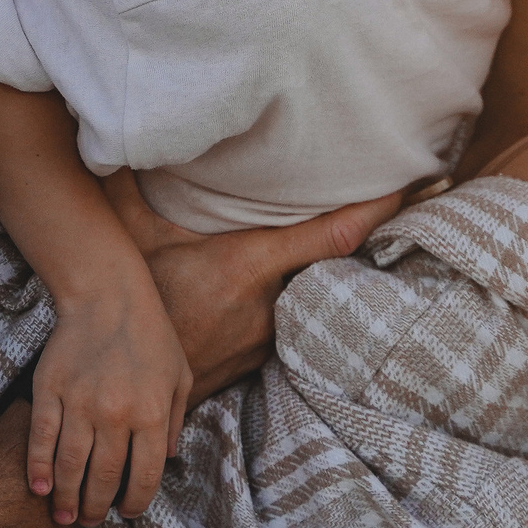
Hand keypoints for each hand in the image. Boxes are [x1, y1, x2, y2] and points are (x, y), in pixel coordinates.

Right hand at [28, 286, 191, 526]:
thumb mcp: (180, 375)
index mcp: (152, 414)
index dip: (134, 503)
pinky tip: (40, 488)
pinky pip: (42, 439)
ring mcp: (80, 403)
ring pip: (70, 466)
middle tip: (89, 520)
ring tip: (64, 516)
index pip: (144, 476)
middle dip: (96, 507)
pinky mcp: (51, 391)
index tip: (126, 512)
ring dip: (66, 498)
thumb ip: (177, 419)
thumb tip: (169, 459)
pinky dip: (39, 468)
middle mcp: (116, 415)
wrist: (108, 295)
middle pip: (104, 478)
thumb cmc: (151, 335)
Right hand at [103, 174, 402, 402]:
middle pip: (341, 263)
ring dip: (340, 268)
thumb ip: (130, 189)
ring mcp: (274, 337)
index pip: (331, 236)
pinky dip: (312, 294)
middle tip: (411, 194)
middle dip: (373, 233)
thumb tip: (116, 141)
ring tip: (373, 232)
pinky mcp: (268, 358)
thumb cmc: (135, 304)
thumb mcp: (134, 240)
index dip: (376, 210)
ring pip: (321, 291)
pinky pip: (301, 315)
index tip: (411, 184)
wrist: (126, 385)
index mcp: (247, 268)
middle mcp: (272, 304)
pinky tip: (314, 280)